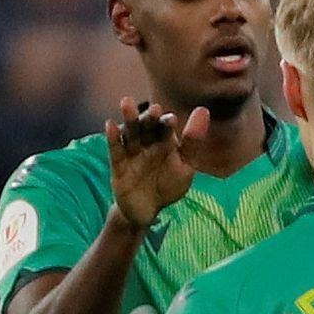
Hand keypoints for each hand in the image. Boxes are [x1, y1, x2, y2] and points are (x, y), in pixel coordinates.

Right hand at [105, 98, 209, 229]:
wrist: (148, 210)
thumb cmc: (168, 186)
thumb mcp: (185, 166)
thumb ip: (193, 142)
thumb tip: (203, 109)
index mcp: (164, 142)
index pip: (165, 128)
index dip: (167, 123)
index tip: (171, 119)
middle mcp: (147, 143)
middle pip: (146, 127)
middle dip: (149, 118)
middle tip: (154, 109)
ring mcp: (132, 153)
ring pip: (130, 134)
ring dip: (129, 120)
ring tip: (127, 103)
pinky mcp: (118, 166)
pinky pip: (115, 151)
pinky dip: (113, 138)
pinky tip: (110, 125)